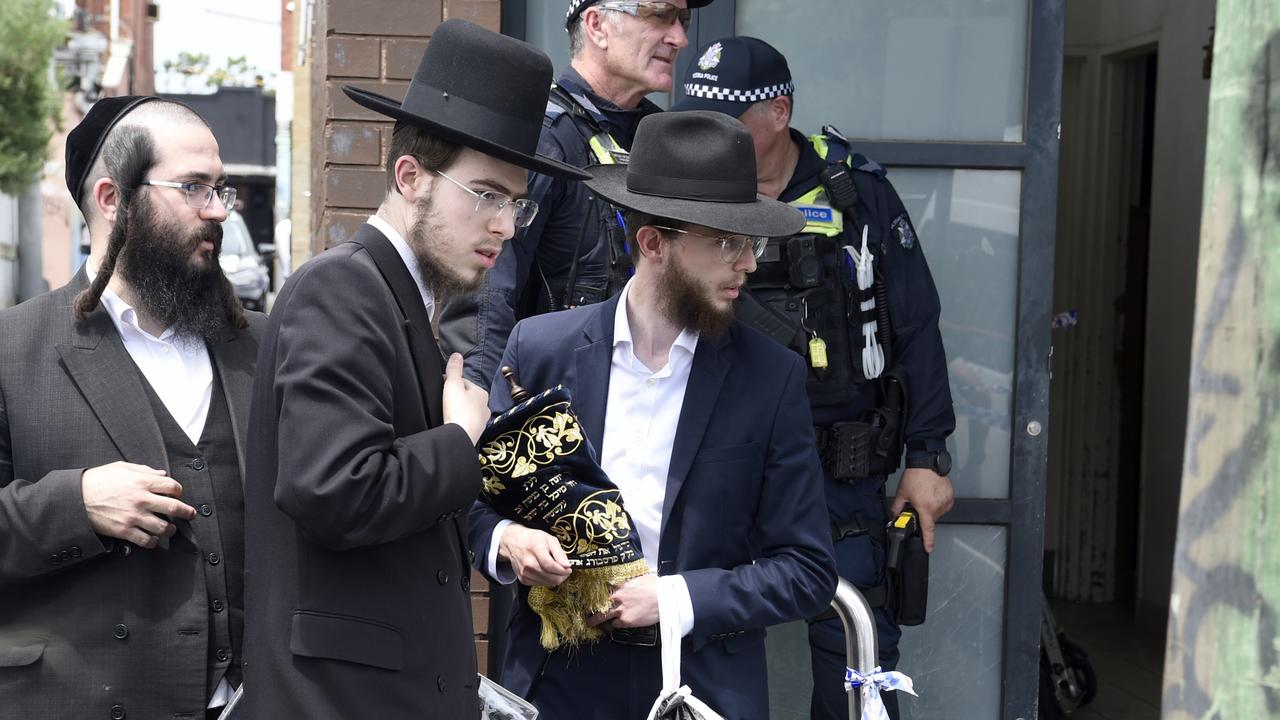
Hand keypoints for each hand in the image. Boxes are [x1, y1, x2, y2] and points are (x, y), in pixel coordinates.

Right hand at [82, 461, 196, 547]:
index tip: (177, 494)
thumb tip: (162, 474)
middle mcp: (141, 500)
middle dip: (187, 512)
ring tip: (170, 529)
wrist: (75, 498)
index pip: (173, 487)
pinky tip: (153, 539)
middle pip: (174, 507)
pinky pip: (146, 541)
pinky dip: (153, 542)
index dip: (178, 490)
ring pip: (163, 527)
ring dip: (170, 530)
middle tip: (190, 514)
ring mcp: (134, 517)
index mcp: (142, 482)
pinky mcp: (124, 531)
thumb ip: (145, 470)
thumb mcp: (122, 468)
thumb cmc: (98, 480)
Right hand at [441, 353, 489, 444]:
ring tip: (448, 411)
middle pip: (467, 397)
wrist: (460, 437)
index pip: (465, 382)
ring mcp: (482, 420)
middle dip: (457, 396)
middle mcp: (485, 406)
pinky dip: (461, 420)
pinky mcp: (476, 432)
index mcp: (481, 393)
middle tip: (444, 399)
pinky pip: (467, 422)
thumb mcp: (452, 384)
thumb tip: (457, 355)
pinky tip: (453, 422)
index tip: (442, 386)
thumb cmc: (457, 409)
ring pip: (468, 410)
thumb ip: (454, 369)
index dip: (452, 382)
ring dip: (460, 409)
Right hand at [498, 523, 571, 586]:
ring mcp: (524, 572)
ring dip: (555, 578)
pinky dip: (547, 579)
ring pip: (547, 583)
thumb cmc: (531, 539)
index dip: (562, 570)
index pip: (550, 566)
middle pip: (550, 577)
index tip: (569, 569)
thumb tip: (567, 565)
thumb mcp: (549, 539)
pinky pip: (541, 584)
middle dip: (561, 575)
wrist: (513, 543)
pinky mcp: (523, 579)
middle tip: (564, 570)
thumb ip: (559, 552)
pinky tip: (546, 571)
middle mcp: (528, 562)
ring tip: (555, 569)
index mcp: (535, 548)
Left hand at [587, 574, 658, 629]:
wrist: (664, 599)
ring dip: (596, 621)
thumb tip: (627, 582)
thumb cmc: (655, 586)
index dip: (595, 593)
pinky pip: (614, 625)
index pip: (602, 589)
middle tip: (585, 613)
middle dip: (590, 609)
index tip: (590, 596)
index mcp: (619, 586)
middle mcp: (616, 598)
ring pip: (601, 617)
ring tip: (590, 624)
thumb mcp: (640, 579)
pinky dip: (613, 625)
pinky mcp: (626, 621)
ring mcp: (620, 610)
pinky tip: (612, 626)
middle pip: (597, 605)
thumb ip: (629, 582)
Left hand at [890, 467, 954, 552]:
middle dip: (924, 516)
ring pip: (938, 513)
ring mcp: (945, 501)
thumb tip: (895, 516)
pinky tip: (932, 495)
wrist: (927, 463)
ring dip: (931, 510)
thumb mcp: (902, 493)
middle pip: (931, 520)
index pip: (927, 529)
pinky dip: (938, 504)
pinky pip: (944, 506)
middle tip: (918, 504)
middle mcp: (937, 506)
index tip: (929, 548)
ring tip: (925, 496)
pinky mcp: (950, 496)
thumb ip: (897, 507)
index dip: (928, 541)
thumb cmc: (915, 476)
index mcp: (925, 507)